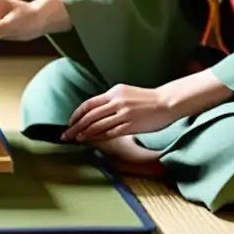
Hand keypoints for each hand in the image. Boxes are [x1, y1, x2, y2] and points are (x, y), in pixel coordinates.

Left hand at [61, 84, 176, 141]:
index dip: (77, 114)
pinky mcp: (131, 125)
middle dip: (75, 126)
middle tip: (66, 135)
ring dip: (85, 133)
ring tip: (76, 139)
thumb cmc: (148, 100)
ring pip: (98, 125)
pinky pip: (110, 132)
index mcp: (114, 92)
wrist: (167, 102)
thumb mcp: (127, 94)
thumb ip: (112, 101)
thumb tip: (98, 112)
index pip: (89, 104)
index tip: (70, 122)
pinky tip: (92, 141)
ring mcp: (123, 113)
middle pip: (89, 115)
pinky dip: (99, 137)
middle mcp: (116, 101)